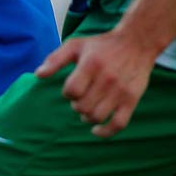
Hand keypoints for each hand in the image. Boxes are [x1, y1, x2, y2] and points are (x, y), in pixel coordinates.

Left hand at [34, 30, 160, 136]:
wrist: (137, 43)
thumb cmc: (101, 45)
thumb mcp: (75, 45)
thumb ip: (55, 59)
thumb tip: (38, 75)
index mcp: (92, 65)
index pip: (72, 90)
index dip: (67, 93)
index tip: (72, 88)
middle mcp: (107, 79)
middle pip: (82, 106)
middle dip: (76, 105)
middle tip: (80, 98)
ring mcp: (121, 91)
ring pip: (97, 116)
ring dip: (87, 117)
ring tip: (87, 109)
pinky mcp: (132, 99)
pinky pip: (119, 124)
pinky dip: (106, 132)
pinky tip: (96, 130)